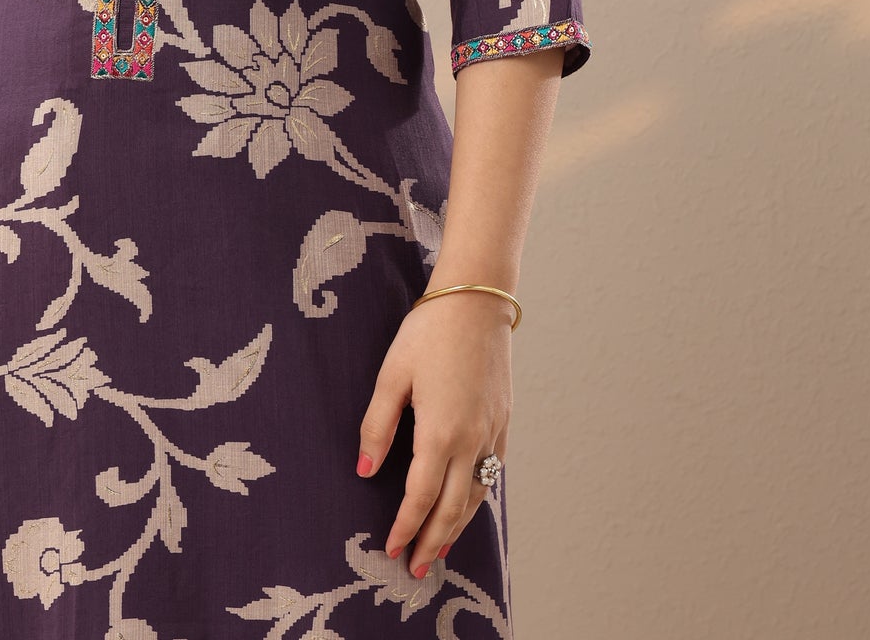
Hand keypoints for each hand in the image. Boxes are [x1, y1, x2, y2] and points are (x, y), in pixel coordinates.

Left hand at [355, 291, 512, 578]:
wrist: (477, 299)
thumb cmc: (429, 330)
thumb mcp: (392, 374)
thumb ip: (377, 426)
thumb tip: (365, 472)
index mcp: (440, 432)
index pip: (420, 497)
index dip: (405, 527)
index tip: (390, 549)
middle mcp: (472, 440)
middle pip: (452, 509)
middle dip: (432, 543)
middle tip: (415, 570)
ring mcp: (492, 432)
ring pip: (476, 496)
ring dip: (456, 528)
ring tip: (438, 550)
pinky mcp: (504, 421)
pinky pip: (492, 473)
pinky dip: (477, 498)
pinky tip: (466, 504)